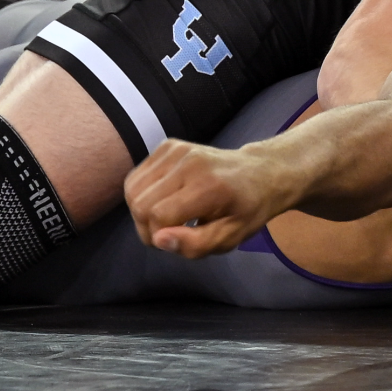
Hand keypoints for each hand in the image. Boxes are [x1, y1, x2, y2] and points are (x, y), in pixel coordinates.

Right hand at [125, 139, 301, 257]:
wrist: (259, 173)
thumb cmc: (246, 210)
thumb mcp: (230, 238)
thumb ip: (195, 244)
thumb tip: (159, 240)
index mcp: (207, 187)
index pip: (158, 215)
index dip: (158, 237)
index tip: (174, 242)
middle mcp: (188, 163)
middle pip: (140, 202)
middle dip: (145, 227)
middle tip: (168, 234)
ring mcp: (176, 150)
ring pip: (132, 188)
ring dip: (141, 211)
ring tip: (164, 218)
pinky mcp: (169, 145)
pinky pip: (137, 176)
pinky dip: (143, 193)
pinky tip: (164, 199)